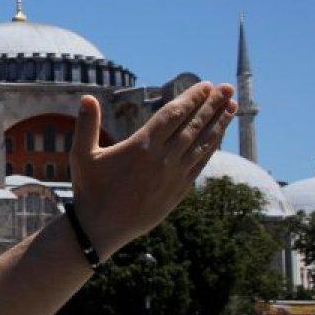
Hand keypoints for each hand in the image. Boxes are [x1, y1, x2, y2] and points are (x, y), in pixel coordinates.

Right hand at [69, 81, 235, 258]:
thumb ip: (86, 125)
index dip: (191, 98)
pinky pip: (200, 163)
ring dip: (219, 124)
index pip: (173, 114)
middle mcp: (162, 158)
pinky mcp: (178, 191)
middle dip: (213, 105)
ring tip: (232, 107)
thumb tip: (87, 97)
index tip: (206, 86)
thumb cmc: (90, 190)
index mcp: (141, 146)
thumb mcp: (82, 155)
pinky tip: (219, 137)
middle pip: (193, 125)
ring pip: (202, 144)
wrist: (100, 229)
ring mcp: (173, 175)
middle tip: (227, 89)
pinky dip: (211, 147)